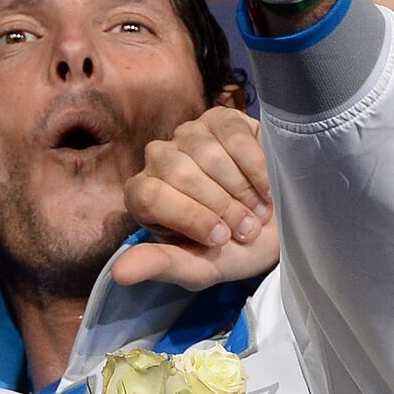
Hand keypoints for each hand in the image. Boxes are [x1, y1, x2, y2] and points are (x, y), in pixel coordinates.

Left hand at [116, 107, 277, 290]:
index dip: (189, 218)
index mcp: (142, 195)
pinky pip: (235, 137)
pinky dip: (256, 168)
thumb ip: (160, 266)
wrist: (274, 231)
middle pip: (180, 174)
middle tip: (245, 229)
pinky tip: (266, 187)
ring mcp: (189, 134)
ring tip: (257, 211)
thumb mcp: (197, 268)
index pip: (149, 195)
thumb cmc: (229, 251)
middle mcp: (159, 158)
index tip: (220, 239)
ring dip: (241, 190)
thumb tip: (120, 273)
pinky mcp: (221, 119)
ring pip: (208, 154)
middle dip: (221, 207)